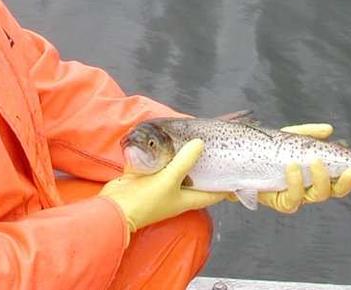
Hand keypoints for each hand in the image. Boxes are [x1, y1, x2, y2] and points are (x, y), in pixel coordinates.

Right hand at [99, 139, 226, 232]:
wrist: (114, 208)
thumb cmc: (146, 201)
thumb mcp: (169, 179)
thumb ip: (185, 161)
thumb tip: (200, 144)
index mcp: (187, 199)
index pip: (213, 194)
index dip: (225, 185)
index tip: (236, 173)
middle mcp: (176, 194)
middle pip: (196, 180)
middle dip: (204, 167)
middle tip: (214, 149)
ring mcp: (161, 187)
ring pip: (177, 171)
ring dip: (182, 159)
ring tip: (192, 142)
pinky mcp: (147, 179)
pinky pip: (159, 166)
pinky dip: (163, 156)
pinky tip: (165, 141)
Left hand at [253, 123, 350, 213]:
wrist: (237, 161)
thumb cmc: (264, 151)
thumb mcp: (288, 137)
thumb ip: (309, 133)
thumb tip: (329, 130)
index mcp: (314, 173)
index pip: (338, 179)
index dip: (349, 177)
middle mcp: (307, 187)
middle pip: (332, 192)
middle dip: (343, 183)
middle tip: (348, 170)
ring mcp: (294, 195)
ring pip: (316, 196)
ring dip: (320, 179)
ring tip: (315, 161)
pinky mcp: (279, 201)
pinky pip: (292, 199)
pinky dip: (295, 182)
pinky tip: (292, 167)